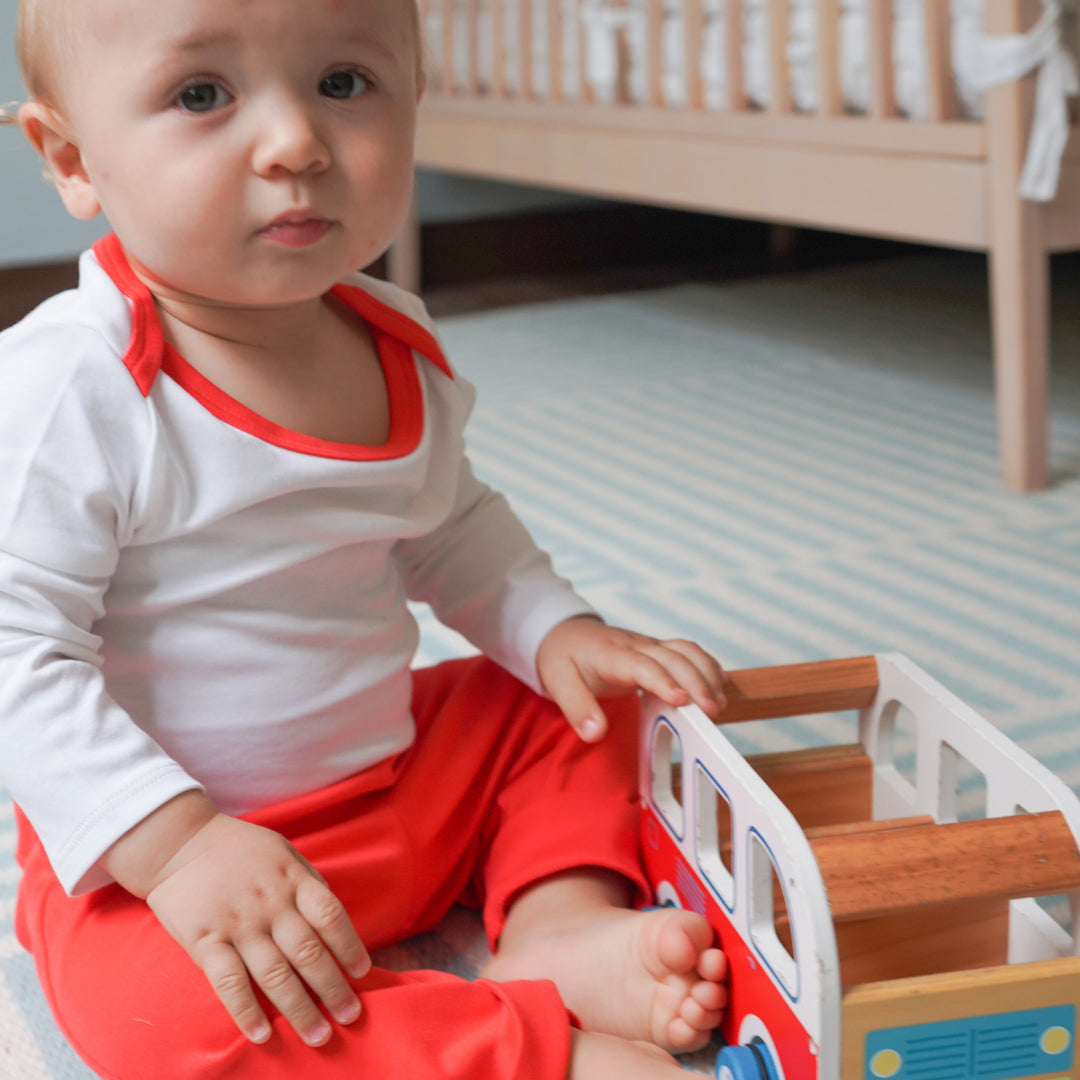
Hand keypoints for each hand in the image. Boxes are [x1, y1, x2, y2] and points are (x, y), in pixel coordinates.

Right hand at [111, 797, 370, 1045]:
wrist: (178, 842)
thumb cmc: (238, 848)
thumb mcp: (282, 852)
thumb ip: (306, 883)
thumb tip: (331, 919)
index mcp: (292, 878)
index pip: (330, 915)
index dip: (349, 945)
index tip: (362, 973)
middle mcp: (270, 904)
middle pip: (308, 952)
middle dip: (333, 988)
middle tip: (350, 1016)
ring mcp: (238, 924)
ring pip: (275, 974)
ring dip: (299, 1009)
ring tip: (318, 1036)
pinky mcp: (205, 941)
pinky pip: (229, 982)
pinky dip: (246, 1011)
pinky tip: (261, 1035)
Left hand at [536, 615, 726, 740]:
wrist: (565, 632)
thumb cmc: (562, 657)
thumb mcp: (557, 682)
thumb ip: (576, 708)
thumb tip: (595, 734)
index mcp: (611, 654)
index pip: (641, 664)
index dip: (663, 680)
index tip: (681, 700)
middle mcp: (635, 645)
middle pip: (673, 656)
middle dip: (696, 681)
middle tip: (711, 712)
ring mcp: (649, 645)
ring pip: (686, 650)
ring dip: (706, 673)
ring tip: (719, 704)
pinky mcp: (657, 649)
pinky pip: (687, 651)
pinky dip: (707, 665)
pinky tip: (720, 685)